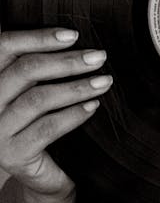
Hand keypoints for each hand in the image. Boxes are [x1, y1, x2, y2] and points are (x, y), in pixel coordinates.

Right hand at [0, 28, 112, 201]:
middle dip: (67, 61)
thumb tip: (75, 37)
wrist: (33, 170)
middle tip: (99, 57)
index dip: (39, 37)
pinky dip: (73, 114)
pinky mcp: (12, 155)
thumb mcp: (31, 87)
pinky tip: (92, 106)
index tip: (73, 35)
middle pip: (26, 70)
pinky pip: (46, 128)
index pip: (7, 46)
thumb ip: (41, 64)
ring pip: (38, 98)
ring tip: (103, 81)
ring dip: (76, 87)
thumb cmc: (35, 118)